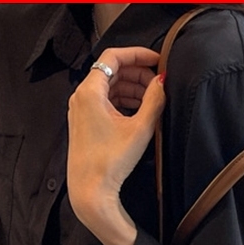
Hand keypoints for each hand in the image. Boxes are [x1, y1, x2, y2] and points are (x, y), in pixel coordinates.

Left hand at [67, 47, 164, 244]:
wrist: (90, 191)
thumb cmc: (111, 161)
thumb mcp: (140, 129)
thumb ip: (154, 100)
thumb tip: (163, 80)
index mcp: (90, 90)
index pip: (114, 57)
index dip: (138, 54)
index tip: (158, 60)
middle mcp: (81, 96)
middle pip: (111, 70)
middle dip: (137, 73)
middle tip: (159, 82)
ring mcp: (80, 110)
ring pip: (109, 87)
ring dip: (131, 88)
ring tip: (152, 98)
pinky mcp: (84, 124)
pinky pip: (104, 102)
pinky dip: (122, 101)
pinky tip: (138, 111)